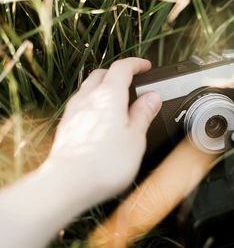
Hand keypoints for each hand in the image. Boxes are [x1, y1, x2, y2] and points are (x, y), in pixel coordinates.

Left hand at [47, 57, 161, 200]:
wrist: (68, 184)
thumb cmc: (104, 163)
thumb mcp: (135, 137)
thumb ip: (143, 114)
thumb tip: (152, 98)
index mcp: (109, 95)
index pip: (122, 68)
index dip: (136, 64)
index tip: (145, 66)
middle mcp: (88, 98)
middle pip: (102, 74)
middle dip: (118, 73)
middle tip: (132, 81)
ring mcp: (74, 111)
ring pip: (89, 88)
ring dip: (104, 88)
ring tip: (118, 102)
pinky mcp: (67, 126)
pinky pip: (82, 105)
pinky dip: (95, 104)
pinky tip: (102, 121)